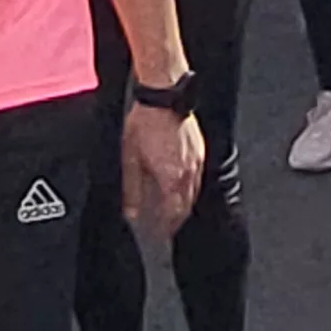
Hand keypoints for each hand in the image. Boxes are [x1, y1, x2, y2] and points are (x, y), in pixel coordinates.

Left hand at [124, 105, 204, 237]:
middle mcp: (188, 172)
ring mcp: (197, 160)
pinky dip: (189, 187)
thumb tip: (131, 212)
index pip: (173, 213)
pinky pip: (197, 176)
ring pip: (193, 192)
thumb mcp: (131, 159)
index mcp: (171, 178)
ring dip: (183, 203)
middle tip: (167, 227)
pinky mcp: (199, 149)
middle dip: (177, 219)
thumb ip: (132, 189)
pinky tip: (180, 184)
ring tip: (172, 209)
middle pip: (186, 206)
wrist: (163, 95)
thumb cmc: (145, 122)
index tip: (160, 235)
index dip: (167, 228)